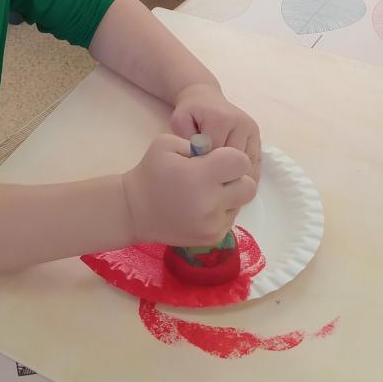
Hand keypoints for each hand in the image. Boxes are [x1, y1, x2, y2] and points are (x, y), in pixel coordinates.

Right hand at [121, 133, 256, 246]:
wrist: (134, 210)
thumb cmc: (151, 172)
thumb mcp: (166, 143)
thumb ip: (197, 144)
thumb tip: (219, 151)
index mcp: (200, 176)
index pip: (241, 162)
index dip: (230, 158)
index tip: (215, 160)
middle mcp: (210, 203)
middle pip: (248, 186)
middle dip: (235, 178)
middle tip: (214, 177)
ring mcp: (213, 224)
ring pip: (240, 204)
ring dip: (228, 196)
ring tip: (204, 193)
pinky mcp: (213, 238)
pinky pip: (229, 219)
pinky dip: (219, 211)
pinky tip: (200, 207)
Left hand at [171, 83, 261, 182]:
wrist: (205, 97)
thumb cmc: (190, 111)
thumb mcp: (180, 121)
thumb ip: (185, 139)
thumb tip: (198, 160)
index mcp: (221, 119)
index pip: (216, 155)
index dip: (206, 169)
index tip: (197, 177)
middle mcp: (241, 124)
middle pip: (234, 162)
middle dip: (223, 176)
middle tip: (211, 188)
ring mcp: (252, 131)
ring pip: (248, 165)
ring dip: (237, 179)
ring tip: (223, 189)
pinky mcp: (257, 137)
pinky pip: (255, 162)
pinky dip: (246, 175)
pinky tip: (235, 184)